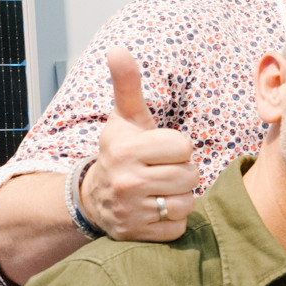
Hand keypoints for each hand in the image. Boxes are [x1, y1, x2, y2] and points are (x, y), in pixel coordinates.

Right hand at [79, 48, 197, 240]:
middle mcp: (125, 180)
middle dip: (182, 173)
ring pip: (187, 203)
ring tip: (160, 190)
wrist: (94, 196)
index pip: (185, 148)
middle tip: (161, 172)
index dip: (178, 148)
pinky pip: (178, 227)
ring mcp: (130, 211)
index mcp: (126, 149)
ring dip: (180, 197)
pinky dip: (172, 221)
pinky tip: (156, 210)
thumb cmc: (121, 151)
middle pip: (191, 176)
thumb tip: (118, 49)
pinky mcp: (137, 235)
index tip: (159, 150)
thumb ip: (127, 85)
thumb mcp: (125, 118)